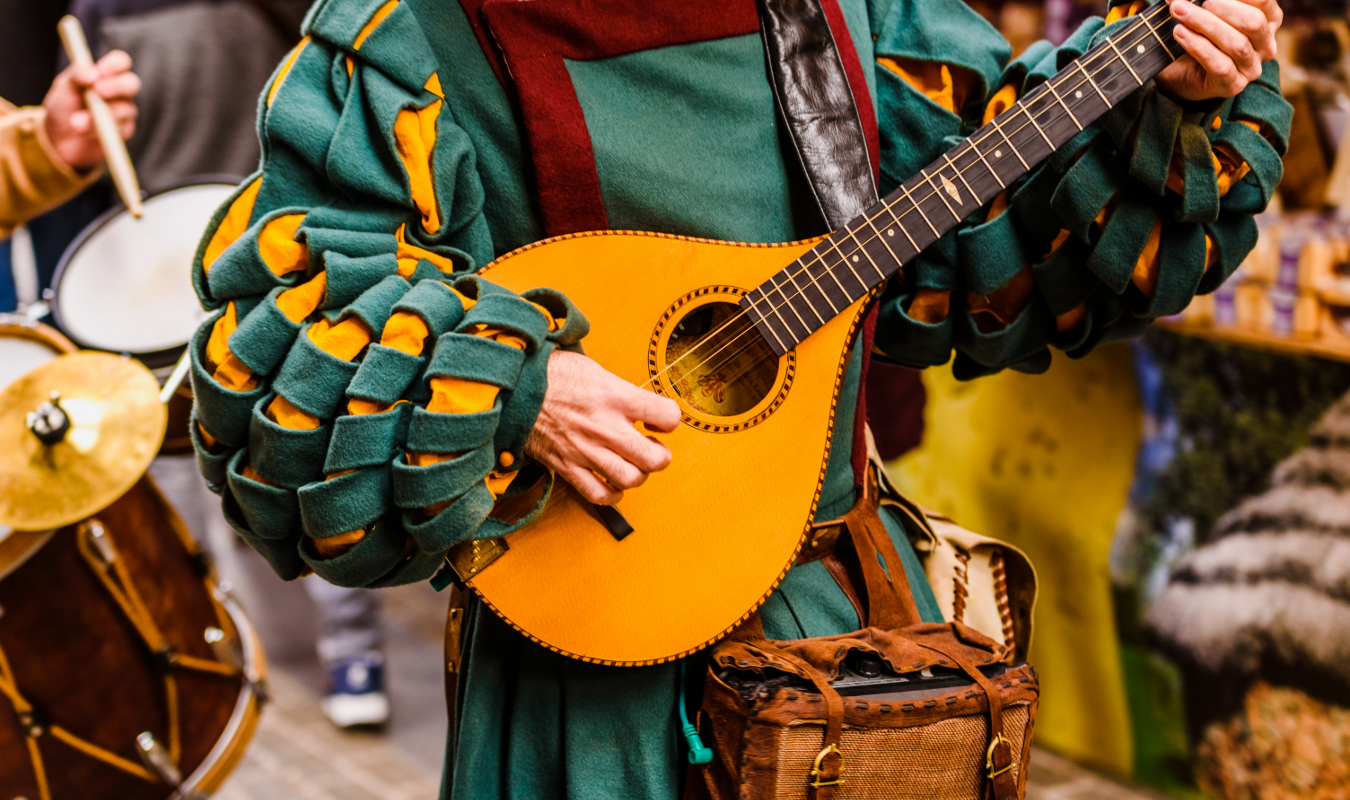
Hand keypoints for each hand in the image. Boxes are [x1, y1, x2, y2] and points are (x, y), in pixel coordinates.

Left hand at [43, 50, 140, 171]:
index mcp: (107, 75)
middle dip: (115, 86)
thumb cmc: (64, 107)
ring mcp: (124, 112)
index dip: (115, 64)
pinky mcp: (124, 131)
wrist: (59, 138)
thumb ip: (77, 75)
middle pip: (131, 83)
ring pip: (124, 109)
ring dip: (98, 114)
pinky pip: (119, 129)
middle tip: (97, 90)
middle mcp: (120, 92)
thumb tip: (92, 72)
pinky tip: (83, 131)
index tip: (100, 70)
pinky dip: (98, 129)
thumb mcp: (64, 87)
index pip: (121, 62)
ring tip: (75, 122)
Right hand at [526, 350, 681, 504]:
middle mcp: (605, 427)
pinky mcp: (568, 466)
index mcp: (616, 397)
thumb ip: (622, 392)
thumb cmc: (552, 375)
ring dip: (638, 475)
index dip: (669, 420)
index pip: (667, 416)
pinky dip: (612, 495)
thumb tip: (639, 405)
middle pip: (655, 459)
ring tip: (631, 463)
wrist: (513, 387)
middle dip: (660, 456)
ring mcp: (587, 450)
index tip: (660, 421)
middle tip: (652, 448)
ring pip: (631, 480)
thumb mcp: (595, 370)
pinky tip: (612, 483)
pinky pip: (599, 494)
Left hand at [1156, 0, 1280, 101]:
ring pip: (1236, 44)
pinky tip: (1179, 33)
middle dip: (1221, 7)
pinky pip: (1220, 65)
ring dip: (1204, 24)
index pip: (1263, 1)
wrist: (1175, 73)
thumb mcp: (1207, 13)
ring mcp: (1251, 68)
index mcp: (1268, 21)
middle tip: (1189, 2)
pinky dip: (1198, 46)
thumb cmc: (1196, 36)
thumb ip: (1208, 1)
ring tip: (1179, 12)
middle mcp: (1266, 46)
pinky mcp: (1232, 86)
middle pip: (1253, 22)